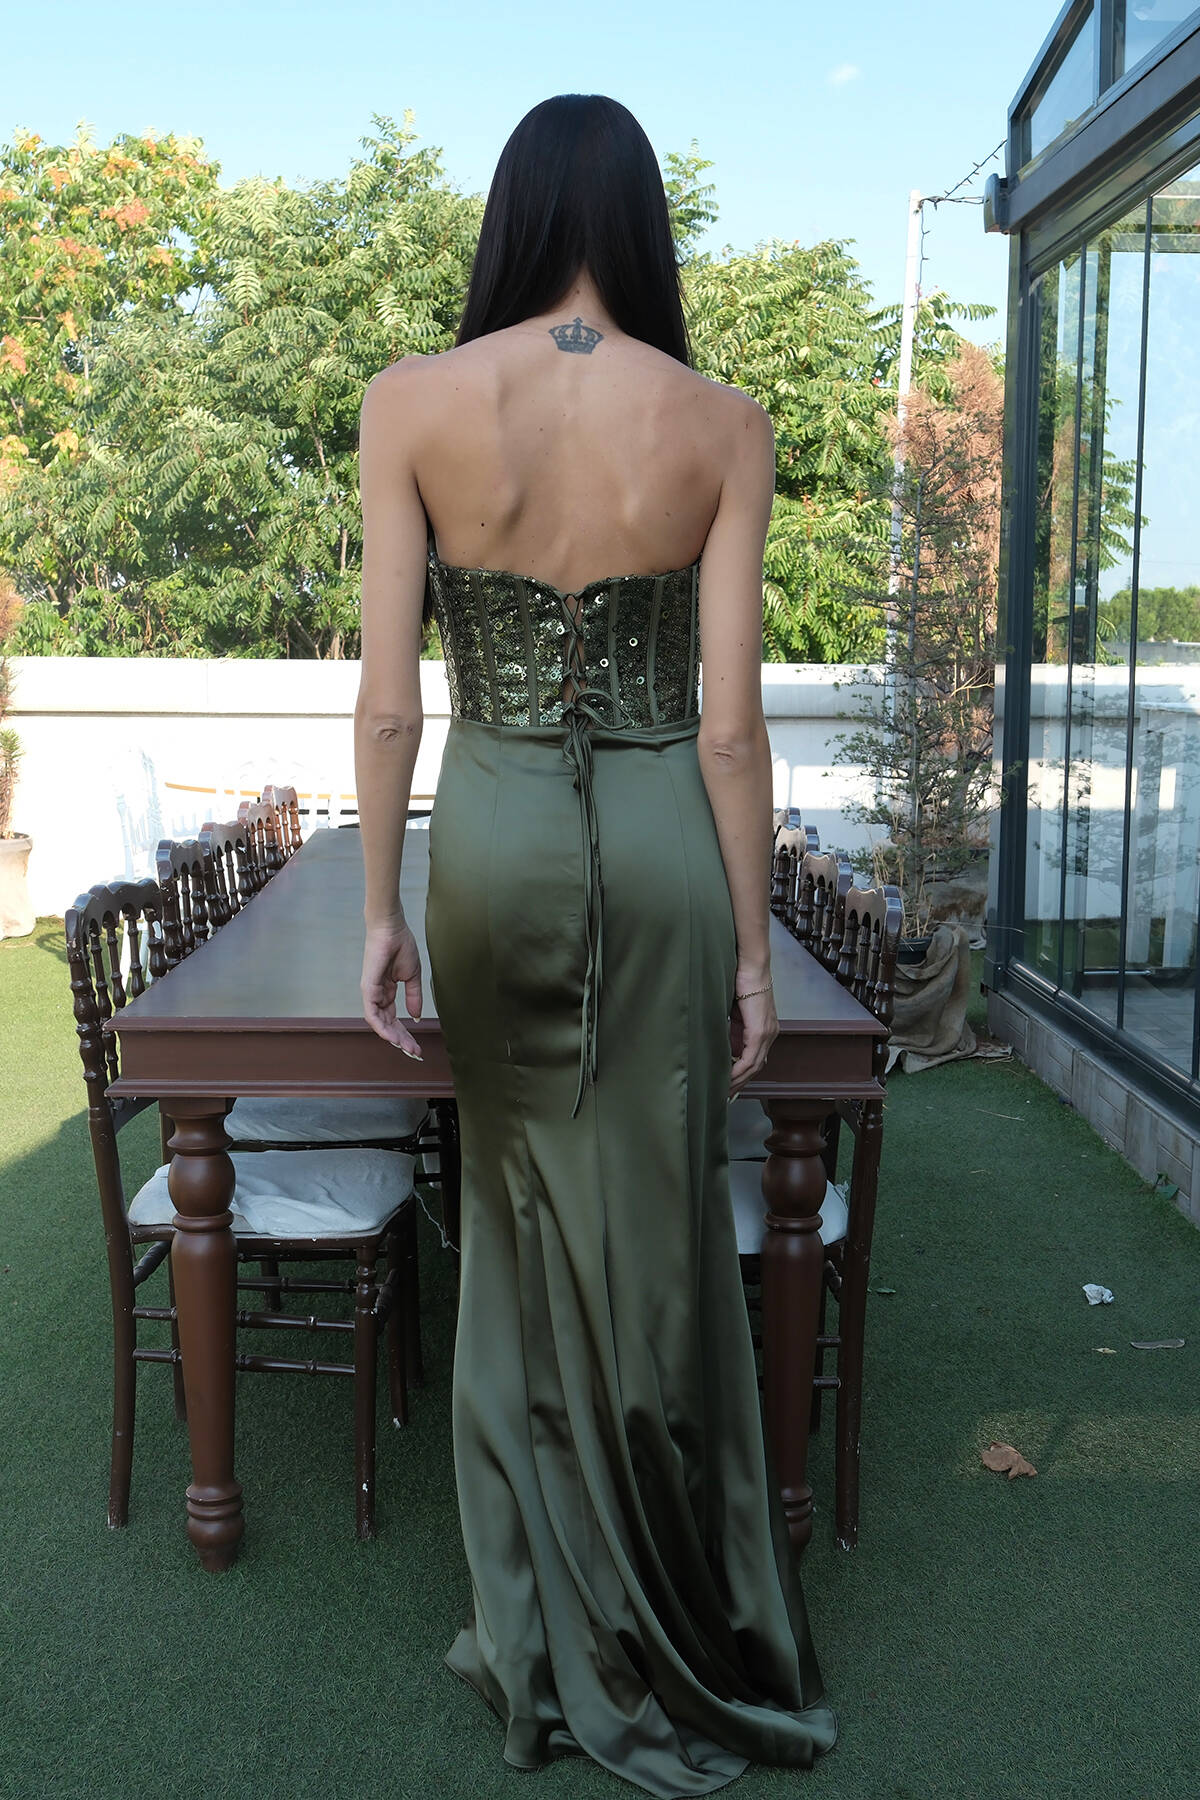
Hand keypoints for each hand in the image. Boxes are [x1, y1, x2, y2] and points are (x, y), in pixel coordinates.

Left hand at [361, 917, 423, 1057]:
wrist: (392, 928)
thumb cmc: (401, 946)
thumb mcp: (412, 976)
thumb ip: (413, 997)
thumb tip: (416, 1017)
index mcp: (387, 992)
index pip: (395, 1019)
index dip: (406, 1034)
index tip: (418, 1047)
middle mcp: (377, 995)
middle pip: (388, 1024)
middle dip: (402, 1040)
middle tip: (415, 1053)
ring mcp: (371, 993)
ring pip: (380, 1023)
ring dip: (394, 1037)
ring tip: (407, 1048)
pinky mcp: (368, 988)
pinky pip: (372, 1013)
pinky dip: (382, 1027)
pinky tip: (393, 1037)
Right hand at [729, 981, 777, 1095]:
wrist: (749, 965)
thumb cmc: (740, 981)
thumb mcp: (734, 1012)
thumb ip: (732, 1029)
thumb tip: (721, 1044)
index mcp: (764, 1029)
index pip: (755, 1059)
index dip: (742, 1075)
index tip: (729, 1085)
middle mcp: (770, 1033)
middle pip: (756, 1067)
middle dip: (740, 1083)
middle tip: (725, 1095)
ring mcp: (767, 1032)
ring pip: (754, 1065)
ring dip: (738, 1079)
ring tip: (724, 1089)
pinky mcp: (760, 1030)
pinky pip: (750, 1057)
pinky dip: (738, 1069)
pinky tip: (728, 1077)